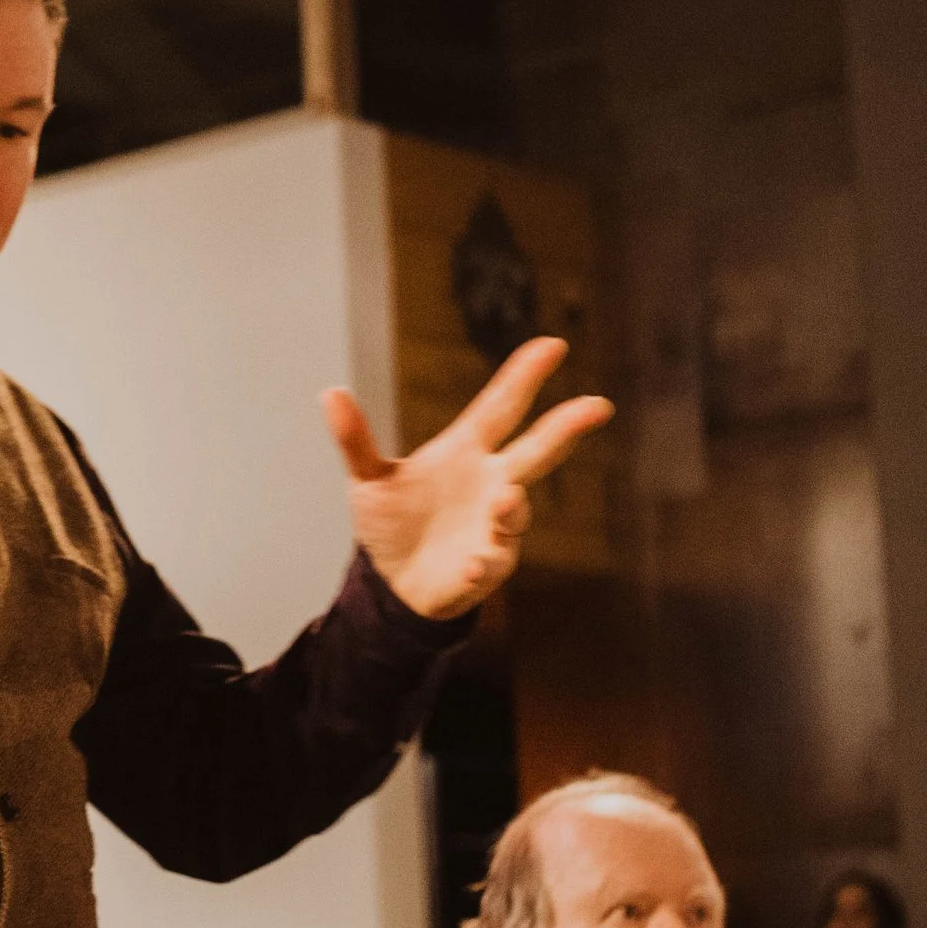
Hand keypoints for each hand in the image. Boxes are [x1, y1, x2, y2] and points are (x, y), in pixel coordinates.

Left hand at [323, 338, 613, 619]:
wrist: (393, 583)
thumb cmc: (392, 522)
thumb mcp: (368, 480)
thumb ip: (354, 440)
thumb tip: (329, 393)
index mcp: (467, 452)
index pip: (501, 406)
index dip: (525, 376)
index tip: (553, 344)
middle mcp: (492, 483)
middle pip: (536, 451)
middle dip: (567, 427)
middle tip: (597, 405)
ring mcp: (494, 527)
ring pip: (516, 511)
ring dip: (513, 507)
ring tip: (507, 500)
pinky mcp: (485, 568)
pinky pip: (490, 565)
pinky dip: (483, 565)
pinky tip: (472, 566)